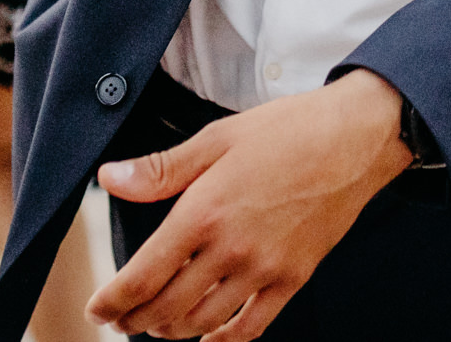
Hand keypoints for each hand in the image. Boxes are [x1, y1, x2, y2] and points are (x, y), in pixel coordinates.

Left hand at [88, 70, 412, 340]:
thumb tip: (109, 180)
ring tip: (155, 325)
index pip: (144, 274)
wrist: (354, 140)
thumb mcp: (216, 138)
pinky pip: (251, 328)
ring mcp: (265, 269)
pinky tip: (207, 339)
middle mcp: (231, 248)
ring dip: (171, 331)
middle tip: (119, 321)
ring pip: (203, 323)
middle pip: (167, 307)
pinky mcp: (293, 279)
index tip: (96, 309)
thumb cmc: (285, 131)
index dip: (113, 301)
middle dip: (135, 321)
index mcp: (204, 211)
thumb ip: (160, 170)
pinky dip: (222, 341)